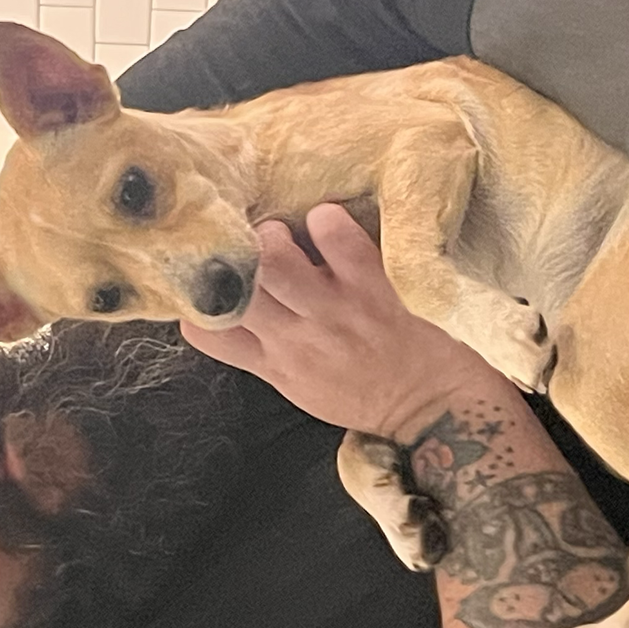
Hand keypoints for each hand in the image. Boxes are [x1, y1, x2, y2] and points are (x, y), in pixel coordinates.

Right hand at [180, 203, 514, 440]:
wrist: (431, 407)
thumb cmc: (365, 392)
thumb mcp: (300, 384)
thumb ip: (264, 350)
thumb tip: (230, 308)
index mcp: (273, 364)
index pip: (205, 331)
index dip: (197, 298)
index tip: (211, 278)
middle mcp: (294, 340)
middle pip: (233, 287)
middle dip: (235, 254)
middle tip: (254, 246)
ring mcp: (332, 315)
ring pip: (274, 260)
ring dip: (274, 235)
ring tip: (288, 234)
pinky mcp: (371, 293)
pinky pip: (338, 241)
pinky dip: (327, 220)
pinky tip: (329, 222)